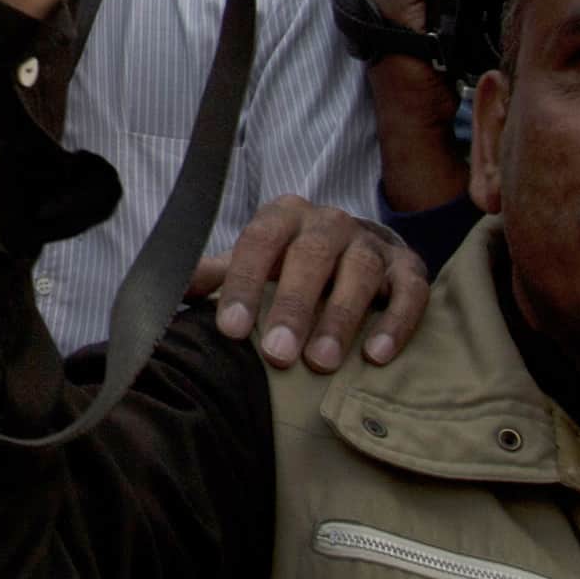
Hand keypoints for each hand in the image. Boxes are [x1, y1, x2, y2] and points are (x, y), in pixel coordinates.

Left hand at [189, 196, 430, 370]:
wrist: (356, 248)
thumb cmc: (291, 264)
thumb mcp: (253, 264)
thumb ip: (216, 275)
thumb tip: (168, 290)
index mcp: (284, 216)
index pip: (259, 241)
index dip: (243, 283)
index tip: (229, 330)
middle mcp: (330, 221)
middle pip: (311, 255)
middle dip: (292, 305)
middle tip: (278, 355)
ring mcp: (372, 242)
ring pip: (359, 271)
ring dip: (340, 317)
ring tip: (322, 362)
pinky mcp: (409, 267)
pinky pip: (410, 291)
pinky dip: (396, 322)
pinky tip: (376, 356)